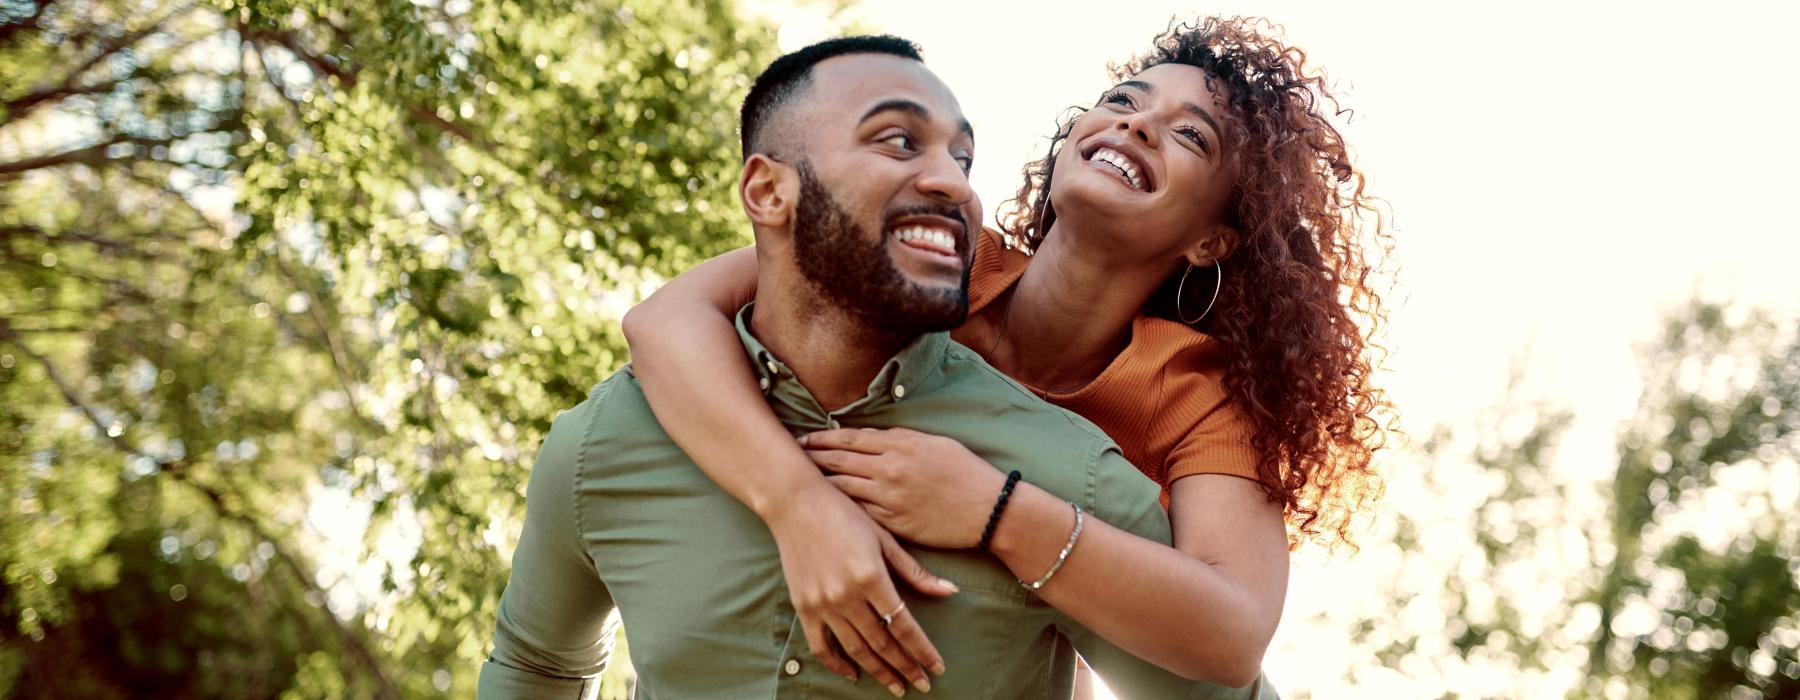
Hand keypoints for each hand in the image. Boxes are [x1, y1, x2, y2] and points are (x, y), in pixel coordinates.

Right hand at [764, 481, 955, 694]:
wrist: (795, 503)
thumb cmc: (845, 514)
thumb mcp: (884, 538)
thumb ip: (914, 571)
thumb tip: (950, 592)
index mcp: (871, 577)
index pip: (904, 624)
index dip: (922, 650)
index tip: (936, 668)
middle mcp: (846, 595)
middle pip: (882, 642)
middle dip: (905, 666)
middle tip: (921, 684)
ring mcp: (822, 603)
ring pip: (856, 649)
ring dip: (879, 671)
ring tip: (896, 685)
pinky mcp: (803, 607)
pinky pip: (821, 645)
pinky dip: (837, 664)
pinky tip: (854, 674)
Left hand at [799, 427, 1008, 548]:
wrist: (988, 509)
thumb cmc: (966, 473)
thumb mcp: (935, 444)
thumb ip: (901, 439)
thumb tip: (872, 437)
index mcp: (900, 445)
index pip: (850, 439)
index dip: (824, 438)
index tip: (805, 439)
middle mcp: (890, 469)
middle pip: (839, 461)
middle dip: (812, 457)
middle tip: (790, 456)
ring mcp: (889, 498)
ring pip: (843, 487)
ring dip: (819, 483)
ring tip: (799, 482)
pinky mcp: (893, 523)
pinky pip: (858, 513)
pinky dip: (839, 508)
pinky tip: (825, 508)